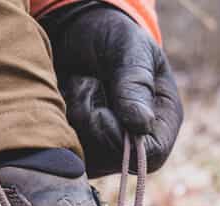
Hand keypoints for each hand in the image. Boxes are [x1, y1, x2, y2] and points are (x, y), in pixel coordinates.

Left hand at [43, 3, 182, 177]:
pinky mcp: (81, 148)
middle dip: (92, 123)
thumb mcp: (129, 48)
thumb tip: (141, 124)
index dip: (124, 143)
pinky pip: (63, 154)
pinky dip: (56, 124)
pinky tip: (63, 97)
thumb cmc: (111, 35)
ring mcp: (107, 148)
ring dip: (72, 119)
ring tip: (75, 84)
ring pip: (86, 158)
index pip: (152, 156)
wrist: (76, 30)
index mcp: (162, 119)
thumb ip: (134, 83)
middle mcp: (138, 140)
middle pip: (113, 161)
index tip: (102, 113)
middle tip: (85, 83)